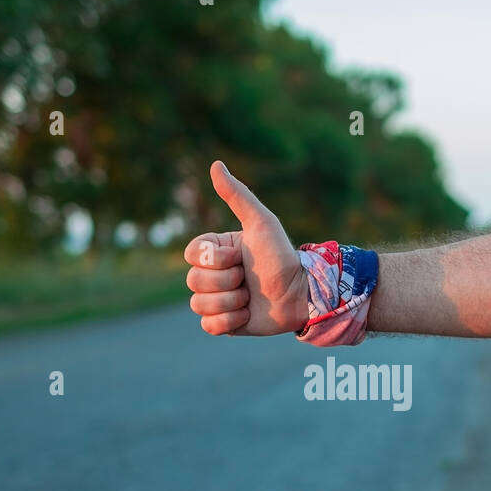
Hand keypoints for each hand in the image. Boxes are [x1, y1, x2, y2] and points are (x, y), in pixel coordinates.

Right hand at [184, 161, 308, 335]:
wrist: (300, 294)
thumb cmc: (281, 256)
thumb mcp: (260, 222)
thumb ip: (238, 195)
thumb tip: (216, 164)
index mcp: (216, 251)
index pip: (190, 255)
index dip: (214, 260)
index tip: (239, 257)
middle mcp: (213, 274)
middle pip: (194, 281)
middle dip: (226, 282)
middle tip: (249, 279)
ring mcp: (218, 299)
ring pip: (198, 305)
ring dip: (229, 302)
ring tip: (250, 297)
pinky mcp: (224, 323)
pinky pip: (208, 326)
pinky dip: (229, 321)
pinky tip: (247, 314)